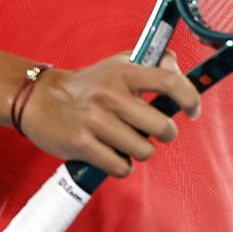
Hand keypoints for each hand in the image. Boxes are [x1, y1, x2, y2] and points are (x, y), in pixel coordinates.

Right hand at [16, 52, 202, 177]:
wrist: (39, 99)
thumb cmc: (86, 85)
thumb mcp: (117, 65)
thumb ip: (150, 64)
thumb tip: (179, 68)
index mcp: (124, 73)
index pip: (169, 80)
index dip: (190, 97)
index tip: (193, 110)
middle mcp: (111, 95)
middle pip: (162, 127)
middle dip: (164, 134)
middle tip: (154, 130)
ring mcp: (96, 121)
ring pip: (143, 150)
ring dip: (139, 150)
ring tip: (125, 140)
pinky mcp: (83, 145)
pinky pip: (121, 167)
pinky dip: (121, 165)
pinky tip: (111, 153)